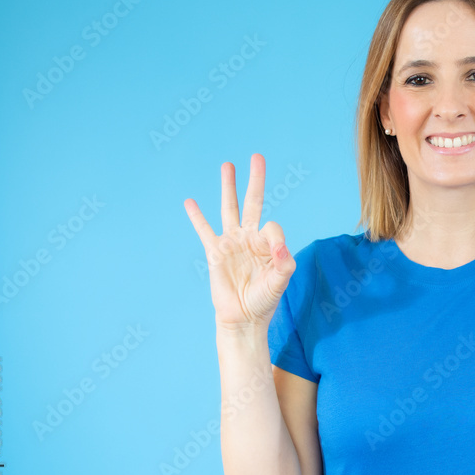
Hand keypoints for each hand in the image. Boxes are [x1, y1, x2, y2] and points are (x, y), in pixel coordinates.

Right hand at [184, 153, 296, 328]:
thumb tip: (279, 246)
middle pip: (252, 202)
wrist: (243, 317)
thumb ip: (284, 263)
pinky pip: (204, 230)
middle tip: (257, 156)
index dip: (274, 237)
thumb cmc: (264, 300)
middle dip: (255, 180)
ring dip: (228, 187)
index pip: (272, 226)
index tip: (275, 252)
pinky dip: (197, 216)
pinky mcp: (215, 251)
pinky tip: (190, 201)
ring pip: (229, 208)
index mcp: (268, 243)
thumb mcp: (280, 282)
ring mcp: (232, 242)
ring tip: (227, 165)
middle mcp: (250, 237)